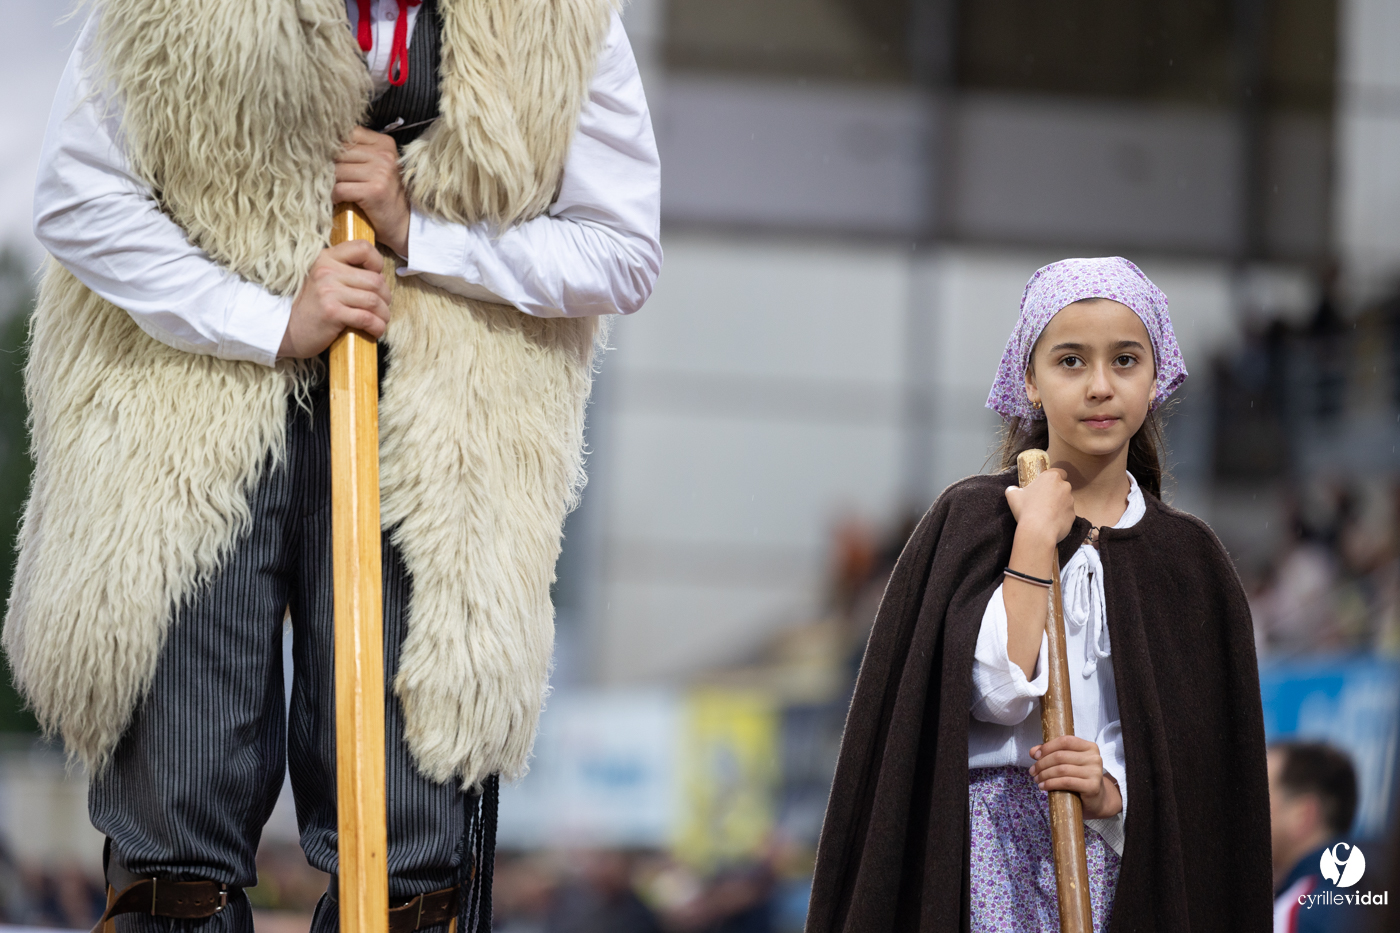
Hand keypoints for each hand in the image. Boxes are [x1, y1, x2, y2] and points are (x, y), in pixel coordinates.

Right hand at [279, 241, 391, 358]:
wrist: (285, 330)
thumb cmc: (311, 307)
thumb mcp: (323, 279)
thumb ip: (344, 271)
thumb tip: (378, 275)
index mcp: (326, 258)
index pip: (363, 248)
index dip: (377, 263)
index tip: (376, 278)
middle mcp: (327, 270)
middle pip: (375, 280)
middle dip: (385, 297)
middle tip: (382, 308)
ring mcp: (328, 291)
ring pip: (374, 300)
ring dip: (383, 315)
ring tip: (380, 321)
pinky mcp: (332, 312)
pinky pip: (367, 318)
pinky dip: (377, 327)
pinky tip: (375, 331)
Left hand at [334, 127, 410, 257]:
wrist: (403, 224)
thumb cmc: (385, 195)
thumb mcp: (378, 166)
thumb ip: (358, 151)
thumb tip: (323, 143)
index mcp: (385, 144)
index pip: (348, 133)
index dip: (335, 146)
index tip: (332, 158)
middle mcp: (384, 155)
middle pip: (339, 152)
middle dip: (330, 166)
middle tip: (329, 178)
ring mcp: (380, 173)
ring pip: (337, 170)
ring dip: (331, 183)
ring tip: (335, 190)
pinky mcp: (374, 191)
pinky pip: (340, 189)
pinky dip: (334, 197)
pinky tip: (339, 201)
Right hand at [1004, 467, 1075, 545]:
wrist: (1038, 531)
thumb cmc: (1026, 509)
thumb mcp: (1012, 495)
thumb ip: (1013, 489)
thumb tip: (1012, 490)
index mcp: (1051, 477)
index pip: (1060, 472)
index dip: (1054, 478)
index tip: (1045, 485)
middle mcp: (1064, 487)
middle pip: (1062, 487)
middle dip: (1055, 492)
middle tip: (1041, 501)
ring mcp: (1070, 502)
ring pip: (1065, 501)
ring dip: (1058, 505)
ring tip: (1044, 515)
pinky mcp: (1073, 516)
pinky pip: (1066, 514)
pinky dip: (1060, 517)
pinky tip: (1049, 523)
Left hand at [1029, 735, 1121, 818]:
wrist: (1097, 799)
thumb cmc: (1079, 778)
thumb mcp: (1067, 763)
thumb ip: (1051, 753)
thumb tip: (1033, 751)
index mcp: (1089, 747)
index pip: (1065, 741)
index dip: (1047, 747)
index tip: (1035, 756)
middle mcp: (1094, 758)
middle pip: (1060, 756)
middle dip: (1042, 764)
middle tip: (1032, 771)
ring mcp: (1095, 772)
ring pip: (1061, 769)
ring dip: (1044, 775)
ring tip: (1036, 779)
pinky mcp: (1092, 787)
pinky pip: (1066, 782)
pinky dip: (1051, 784)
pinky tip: (1043, 787)